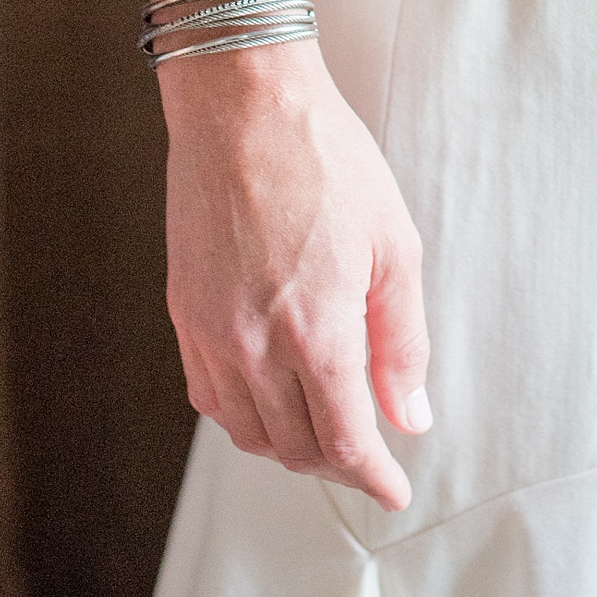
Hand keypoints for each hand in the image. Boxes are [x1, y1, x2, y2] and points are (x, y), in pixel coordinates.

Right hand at [160, 45, 430, 509]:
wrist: (243, 104)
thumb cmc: (326, 160)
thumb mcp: (394, 245)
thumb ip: (403, 341)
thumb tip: (412, 415)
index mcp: (316, 333)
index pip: (344, 442)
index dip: (373, 477)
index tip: (395, 491)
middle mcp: (254, 346)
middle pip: (294, 447)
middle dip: (336, 462)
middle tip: (369, 454)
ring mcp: (211, 331)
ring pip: (246, 432)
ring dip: (287, 446)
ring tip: (323, 430)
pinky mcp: (183, 311)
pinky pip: (208, 395)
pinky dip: (242, 415)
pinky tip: (269, 397)